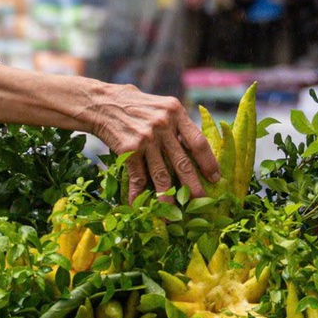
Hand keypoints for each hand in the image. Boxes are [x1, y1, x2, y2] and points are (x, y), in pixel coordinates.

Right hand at [84, 82, 219, 198]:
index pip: (198, 142)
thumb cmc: (135, 105)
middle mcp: (162, 125)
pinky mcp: (128, 150)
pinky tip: (140, 206)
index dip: (209, 162)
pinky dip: (139, 195)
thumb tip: (194, 150)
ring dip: (169, 198)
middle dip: (194, 186)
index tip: (216, 178)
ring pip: (162, 175)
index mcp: (175, 112)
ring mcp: (145, 139)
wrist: (101, 103)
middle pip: (183, 162)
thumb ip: (176, 125)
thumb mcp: (161, 106)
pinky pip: (138, 178)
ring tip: (174, 215)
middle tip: (202, 202)